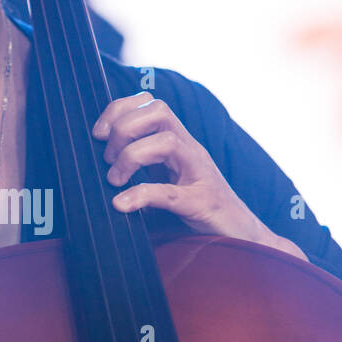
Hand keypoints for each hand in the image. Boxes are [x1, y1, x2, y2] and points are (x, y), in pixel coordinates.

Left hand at [92, 93, 306, 257]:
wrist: (244, 238)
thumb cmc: (201, 210)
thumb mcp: (169, 182)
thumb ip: (144, 171)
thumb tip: (102, 172)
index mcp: (179, 143)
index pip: (150, 104)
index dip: (119, 110)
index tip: (98, 133)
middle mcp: (190, 150)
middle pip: (158, 111)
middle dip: (124, 128)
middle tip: (108, 159)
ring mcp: (199, 174)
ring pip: (166, 141)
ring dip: (131, 157)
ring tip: (116, 180)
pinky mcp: (202, 203)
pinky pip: (169, 192)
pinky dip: (141, 195)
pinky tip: (122, 204)